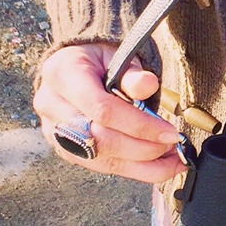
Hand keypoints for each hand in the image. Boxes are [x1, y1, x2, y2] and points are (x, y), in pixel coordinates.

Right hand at [34, 42, 185, 183]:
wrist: (73, 66)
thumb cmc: (98, 61)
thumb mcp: (115, 56)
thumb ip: (131, 74)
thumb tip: (149, 85)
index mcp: (62, 74)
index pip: (102, 109)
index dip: (139, 125)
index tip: (170, 132)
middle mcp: (51, 105)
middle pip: (100, 139)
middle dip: (143, 148)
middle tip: (173, 145)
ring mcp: (54, 132)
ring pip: (100, 159)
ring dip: (141, 165)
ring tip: (172, 160)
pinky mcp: (65, 150)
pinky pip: (100, 166)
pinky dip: (132, 169)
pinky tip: (157, 165)